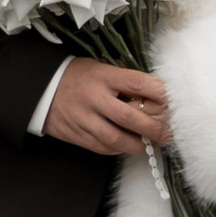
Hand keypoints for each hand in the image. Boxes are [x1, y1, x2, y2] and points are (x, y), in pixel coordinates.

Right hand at [47, 64, 171, 154]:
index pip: (135, 83)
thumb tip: (154, 88)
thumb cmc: (77, 76)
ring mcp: (84, 120)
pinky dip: (121, 149)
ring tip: (154, 145)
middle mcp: (93, 98)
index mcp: (101, 76)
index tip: (174, 99)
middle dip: (154, 128)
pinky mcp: (78, 136)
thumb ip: (123, 78)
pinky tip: (131, 146)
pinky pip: (104, 148)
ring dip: (139, 145)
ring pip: (117, 139)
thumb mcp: (99, 67)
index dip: (158, 92)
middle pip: (129, 117)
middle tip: (170, 133)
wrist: (41, 90)